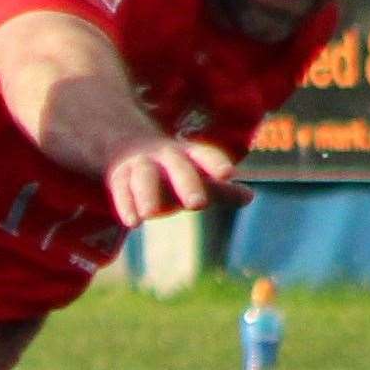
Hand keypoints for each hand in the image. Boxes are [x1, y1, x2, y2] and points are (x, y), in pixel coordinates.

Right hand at [103, 138, 251, 228]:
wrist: (126, 146)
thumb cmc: (170, 171)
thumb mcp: (195, 176)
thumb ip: (221, 191)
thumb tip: (250, 197)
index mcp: (187, 153)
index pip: (203, 154)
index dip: (214, 163)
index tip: (228, 175)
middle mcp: (164, 156)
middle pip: (176, 166)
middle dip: (186, 183)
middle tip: (198, 204)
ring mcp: (140, 165)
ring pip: (144, 176)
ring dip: (147, 194)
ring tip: (151, 215)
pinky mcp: (119, 177)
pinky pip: (121, 189)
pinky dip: (126, 205)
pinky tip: (133, 223)